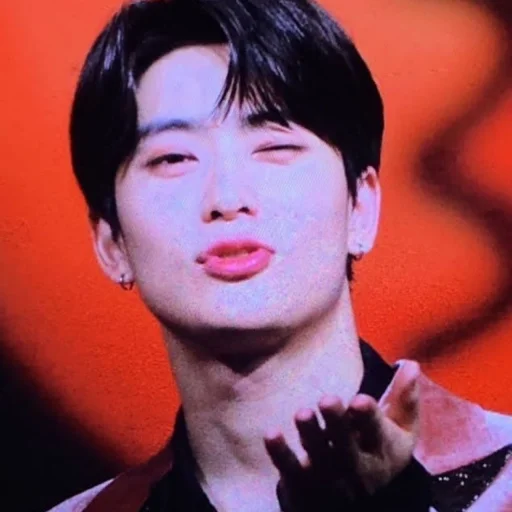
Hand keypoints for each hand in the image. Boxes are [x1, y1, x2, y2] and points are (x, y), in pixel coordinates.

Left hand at [263, 361, 420, 511]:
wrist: (360, 504)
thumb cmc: (378, 453)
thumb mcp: (401, 432)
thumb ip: (405, 399)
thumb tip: (411, 364)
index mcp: (382, 450)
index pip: (377, 433)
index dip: (369, 418)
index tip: (360, 401)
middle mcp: (356, 467)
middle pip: (346, 446)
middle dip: (337, 423)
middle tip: (327, 399)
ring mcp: (328, 478)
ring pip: (319, 456)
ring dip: (310, 435)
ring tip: (302, 413)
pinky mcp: (302, 484)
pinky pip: (290, 470)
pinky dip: (281, 454)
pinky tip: (272, 433)